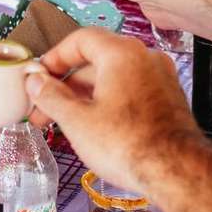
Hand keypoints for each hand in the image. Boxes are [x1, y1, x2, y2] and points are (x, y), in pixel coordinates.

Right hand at [24, 28, 202, 191]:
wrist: (176, 172)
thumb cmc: (130, 145)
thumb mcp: (77, 120)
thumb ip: (51, 96)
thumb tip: (36, 82)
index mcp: (122, 53)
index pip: (81, 39)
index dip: (55, 57)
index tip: (40, 75)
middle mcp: (144, 58)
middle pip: (96, 59)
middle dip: (66, 84)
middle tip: (44, 106)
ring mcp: (159, 78)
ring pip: (113, 77)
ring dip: (85, 95)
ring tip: (65, 122)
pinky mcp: (167, 99)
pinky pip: (130, 91)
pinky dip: (109, 102)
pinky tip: (94, 127)